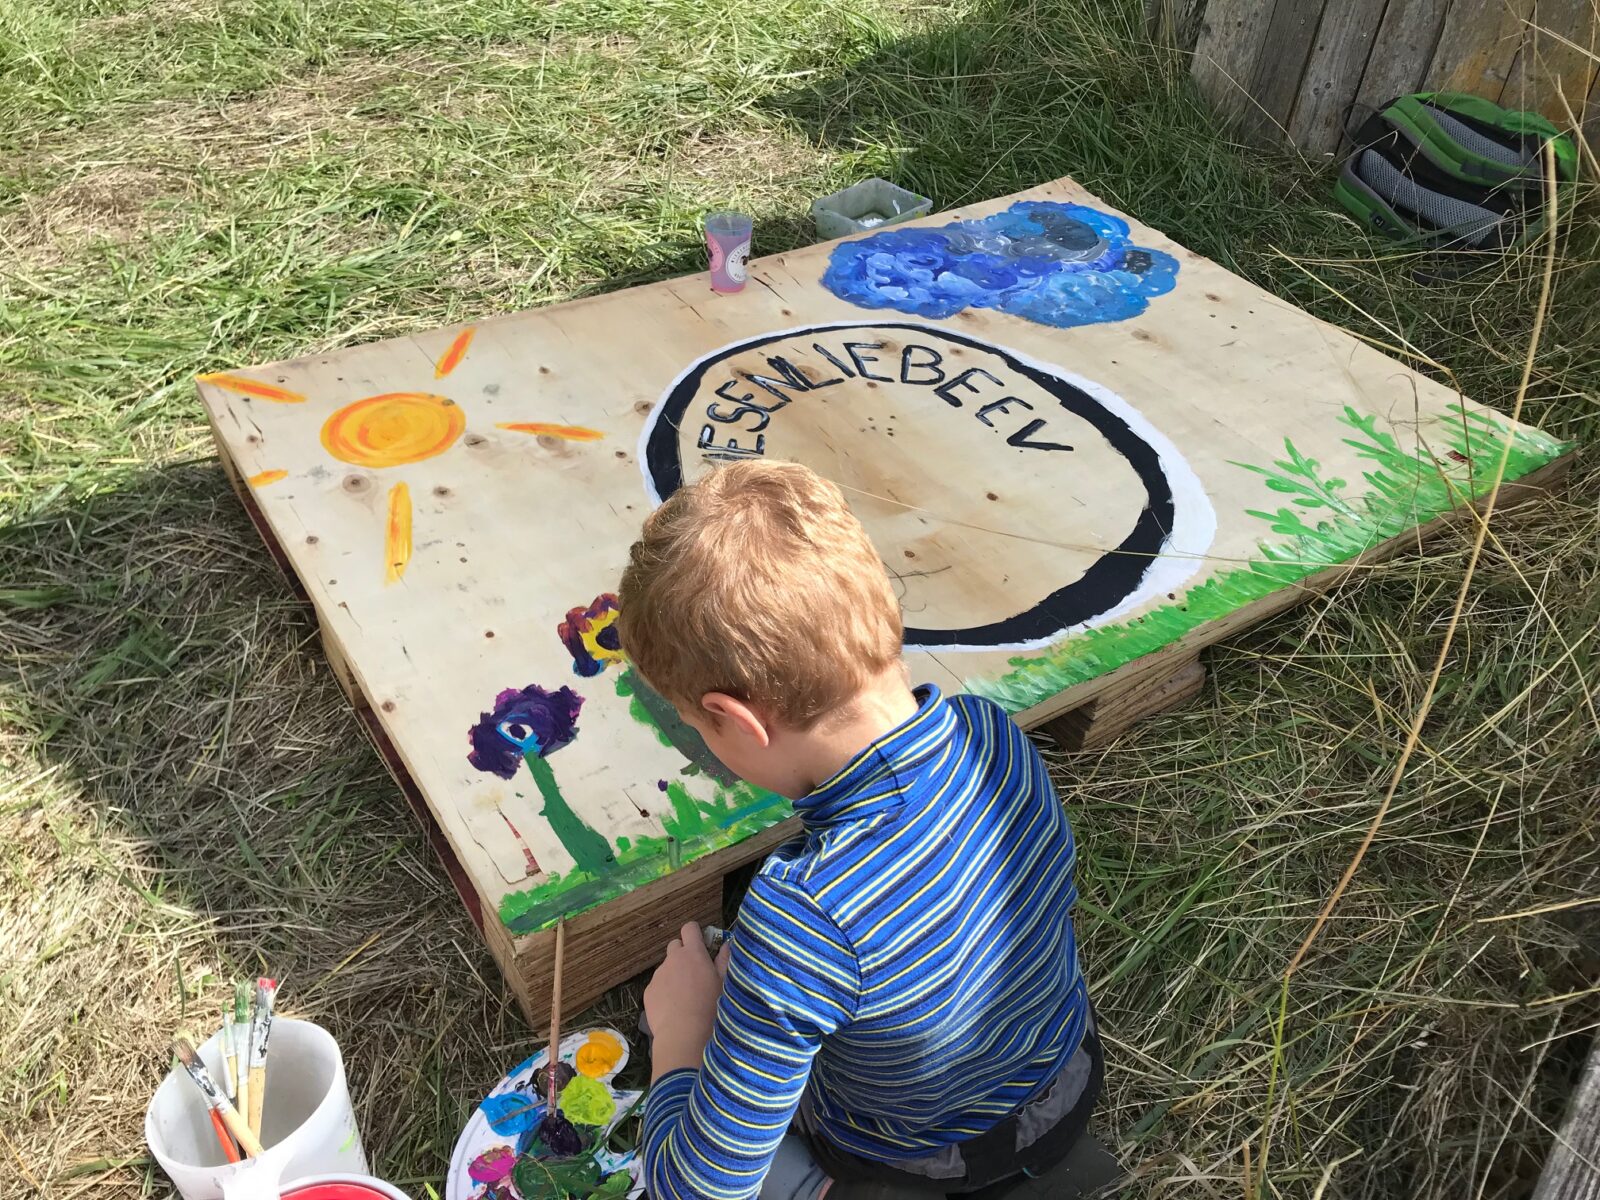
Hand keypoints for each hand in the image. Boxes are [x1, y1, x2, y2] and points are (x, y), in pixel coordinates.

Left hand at [645, 923, 726, 1081]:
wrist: (684, 1034)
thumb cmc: (711, 1007)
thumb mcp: (724, 983)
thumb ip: (724, 960)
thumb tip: (726, 944)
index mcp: (693, 953)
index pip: (689, 928)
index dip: (694, 933)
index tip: (701, 944)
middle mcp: (673, 959)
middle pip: (675, 945)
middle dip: (683, 954)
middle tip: (693, 973)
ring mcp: (658, 974)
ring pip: (666, 967)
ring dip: (674, 974)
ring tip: (684, 996)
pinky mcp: (648, 991)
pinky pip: (657, 985)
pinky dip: (664, 991)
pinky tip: (673, 1008)